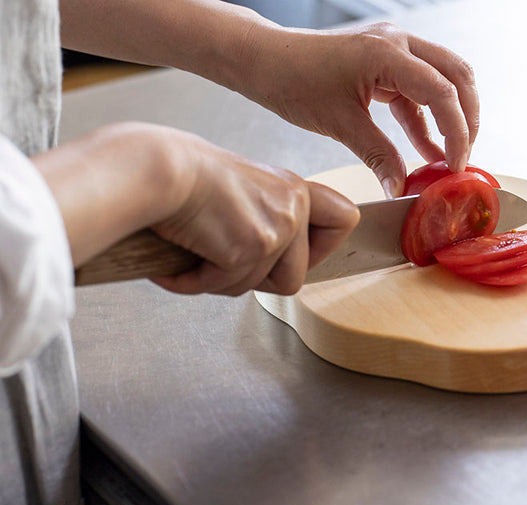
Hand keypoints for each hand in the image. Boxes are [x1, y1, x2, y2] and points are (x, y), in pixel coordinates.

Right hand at [150, 130, 359, 295]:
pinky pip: (227, 287)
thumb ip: (268, 217)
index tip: (303, 254)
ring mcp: (277, 228)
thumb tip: (273, 261)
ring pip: (259, 288)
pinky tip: (177, 264)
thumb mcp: (244, 189)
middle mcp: (293, 206)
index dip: (326, 248)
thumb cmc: (185, 176)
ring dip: (221, 280)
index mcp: (294, 189)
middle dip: (258, 280)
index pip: (345, 219)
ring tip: (194, 254)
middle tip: (224, 262)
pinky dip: (195, 282)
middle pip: (296, 277)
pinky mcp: (251, 247)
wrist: (155, 169)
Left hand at [232, 21, 479, 196]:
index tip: (455, 164)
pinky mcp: (385, 61)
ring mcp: (393, 48)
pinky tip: (425, 148)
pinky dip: (424, 118)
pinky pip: (417, 89)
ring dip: (449, 117)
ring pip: (442, 79)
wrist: (266, 60)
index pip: (443, 92)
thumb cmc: (293, 79)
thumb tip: (400, 188)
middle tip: (462, 156)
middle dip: (466, 118)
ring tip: (448, 156)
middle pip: (457, 76)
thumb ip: (378, 156)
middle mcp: (398, 42)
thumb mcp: (340, 124)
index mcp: (388, 53)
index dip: (457, 131)